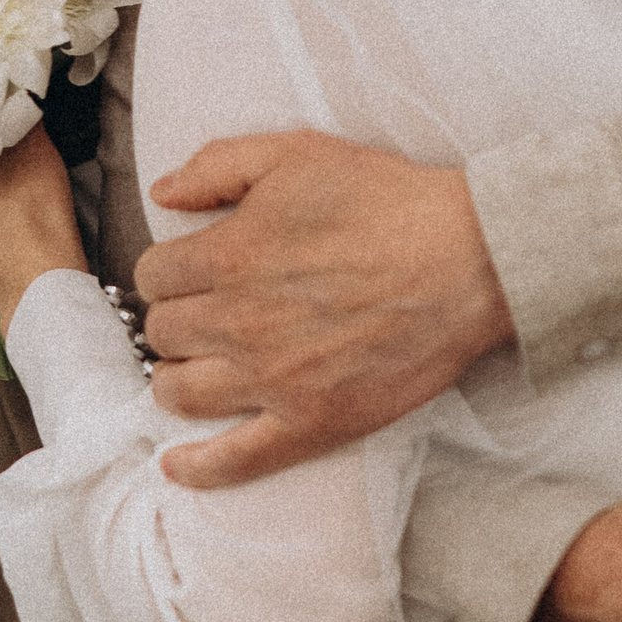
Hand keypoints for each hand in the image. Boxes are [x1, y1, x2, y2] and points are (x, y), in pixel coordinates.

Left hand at [136, 133, 512, 483]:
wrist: (468, 259)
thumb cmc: (387, 202)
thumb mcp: (297, 153)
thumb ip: (218, 166)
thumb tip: (163, 191)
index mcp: (228, 256)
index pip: (154, 275)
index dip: (169, 270)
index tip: (190, 271)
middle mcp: (238, 323)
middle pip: (162, 333)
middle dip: (176, 319)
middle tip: (204, 313)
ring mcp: (273, 379)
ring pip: (180, 392)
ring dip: (176, 378)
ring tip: (197, 366)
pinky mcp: (312, 422)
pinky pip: (236, 460)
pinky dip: (197, 467)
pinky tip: (175, 465)